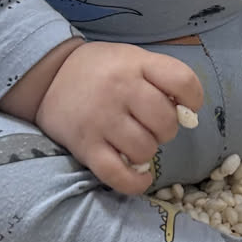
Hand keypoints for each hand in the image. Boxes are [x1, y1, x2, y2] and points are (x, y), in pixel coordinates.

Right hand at [35, 42, 203, 195]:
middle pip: (166, 122)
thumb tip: (188, 113)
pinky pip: (118, 175)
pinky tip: (141, 176)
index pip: (182, 81)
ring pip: (145, 149)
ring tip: (137, 142)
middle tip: (152, 125)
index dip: (193, 98)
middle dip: (166, 129)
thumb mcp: (131, 59)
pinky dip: (135, 182)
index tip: (186, 106)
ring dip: (148, 151)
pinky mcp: (85, 147)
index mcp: (135, 64)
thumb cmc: (100, 70)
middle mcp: (120, 90)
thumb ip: (160, 78)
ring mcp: (101, 120)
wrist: (48, 76)